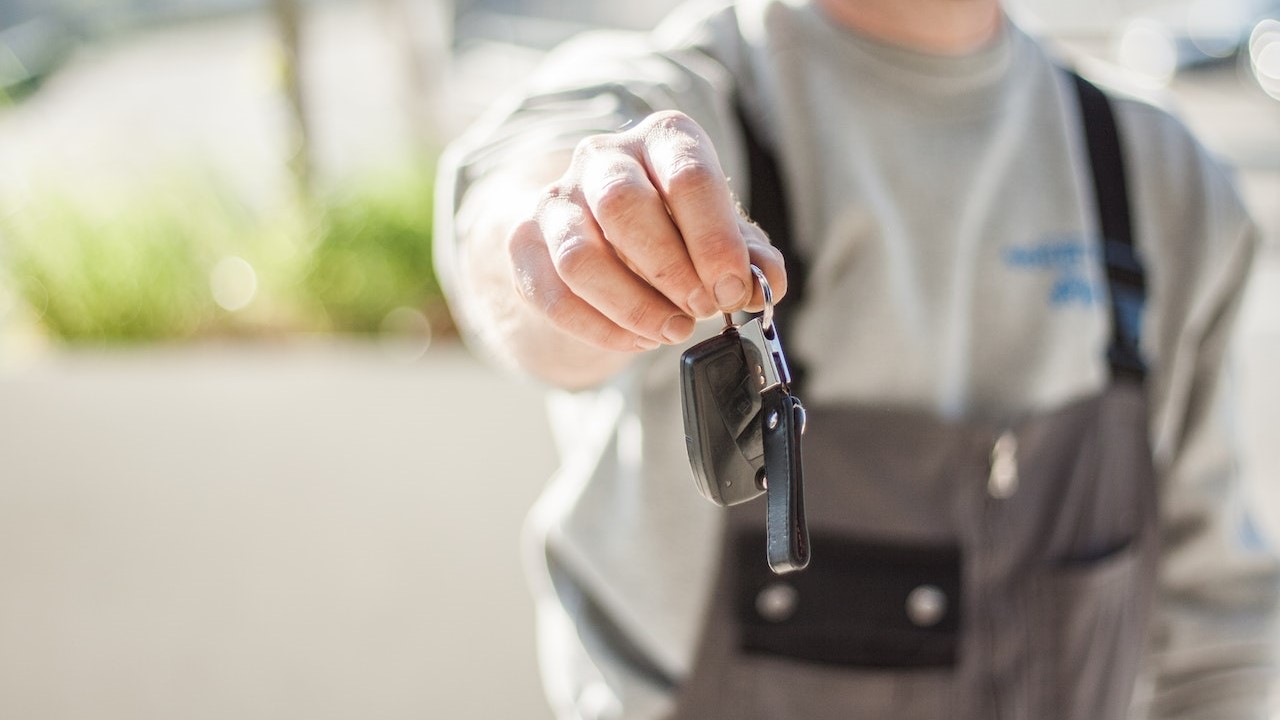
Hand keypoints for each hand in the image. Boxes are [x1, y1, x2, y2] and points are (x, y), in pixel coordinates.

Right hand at [507, 110, 787, 352]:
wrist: (604, 235)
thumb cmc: (674, 229)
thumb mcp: (720, 236)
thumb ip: (749, 257)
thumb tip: (766, 281)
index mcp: (662, 139)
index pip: (687, 175)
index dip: (713, 240)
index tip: (731, 289)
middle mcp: (603, 157)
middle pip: (623, 205)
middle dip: (670, 270)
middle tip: (701, 309)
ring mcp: (557, 200)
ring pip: (580, 257)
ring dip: (633, 306)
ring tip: (672, 330)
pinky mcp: (524, 244)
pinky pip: (554, 295)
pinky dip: (601, 328)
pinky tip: (637, 339)